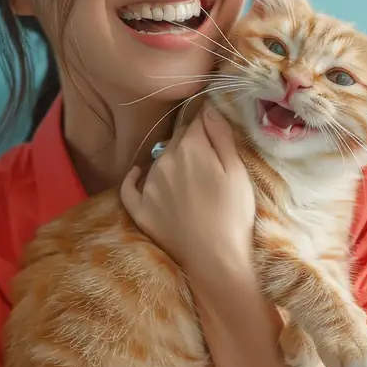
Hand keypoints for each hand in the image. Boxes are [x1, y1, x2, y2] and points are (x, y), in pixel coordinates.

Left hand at [120, 107, 254, 277]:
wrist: (214, 258)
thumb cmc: (233, 214)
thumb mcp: (237, 170)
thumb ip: (221, 136)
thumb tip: (208, 108)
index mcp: (190, 147)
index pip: (195, 122)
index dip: (206, 123)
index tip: (212, 127)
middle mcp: (164, 161)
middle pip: (176, 140)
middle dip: (190, 141)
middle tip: (206, 154)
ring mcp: (149, 186)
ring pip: (158, 161)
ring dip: (171, 161)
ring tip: (188, 176)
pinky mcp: (140, 209)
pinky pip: (129, 187)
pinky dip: (133, 178)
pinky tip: (137, 174)